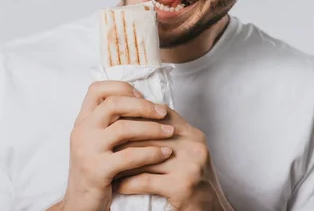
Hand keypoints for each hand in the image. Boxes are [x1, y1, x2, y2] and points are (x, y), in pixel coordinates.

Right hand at [58, 81, 175, 210]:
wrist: (79, 204)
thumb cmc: (96, 170)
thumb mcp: (96, 141)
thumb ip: (110, 122)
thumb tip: (143, 102)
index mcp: (82, 121)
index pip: (97, 89)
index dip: (121, 88)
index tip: (141, 96)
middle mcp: (81, 131)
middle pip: (113, 104)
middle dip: (143, 106)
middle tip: (163, 112)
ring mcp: (87, 150)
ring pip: (123, 128)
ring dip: (152, 128)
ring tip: (170, 132)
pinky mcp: (97, 170)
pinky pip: (129, 156)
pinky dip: (151, 152)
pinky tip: (165, 153)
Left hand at [112, 107, 232, 210]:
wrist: (210, 209)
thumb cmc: (193, 180)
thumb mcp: (187, 151)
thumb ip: (169, 133)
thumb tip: (139, 113)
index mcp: (193, 135)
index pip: (160, 115)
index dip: (136, 115)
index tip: (114, 119)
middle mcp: (193, 147)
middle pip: (149, 135)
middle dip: (123, 138)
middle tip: (103, 141)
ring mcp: (189, 166)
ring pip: (144, 157)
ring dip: (120, 162)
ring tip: (105, 162)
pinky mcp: (181, 187)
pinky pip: (144, 181)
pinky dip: (126, 183)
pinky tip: (116, 185)